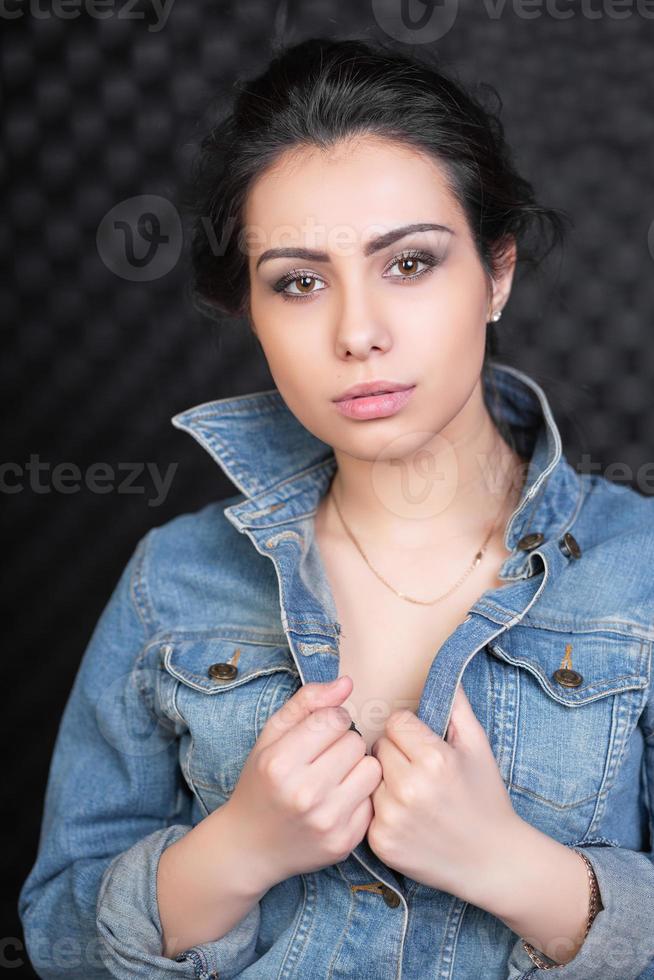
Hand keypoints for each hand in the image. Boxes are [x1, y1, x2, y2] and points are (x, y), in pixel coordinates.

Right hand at [222, 674, 381, 892]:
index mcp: (280, 762)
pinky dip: (360, 797)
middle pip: (355, 742)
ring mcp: (326, 821)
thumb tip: (347, 683)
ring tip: (336, 776)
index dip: (331, 720)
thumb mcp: (271, 736)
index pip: (335, 718)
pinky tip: (338, 801)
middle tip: (324, 758)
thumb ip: (307, 702)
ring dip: (357, 768)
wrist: (249, 846)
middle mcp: (304, 793)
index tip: (320, 733)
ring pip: (371, 769)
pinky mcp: (344, 842)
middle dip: (343, 744)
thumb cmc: (261, 783)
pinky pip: (374, 800)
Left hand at [366, 680, 521, 909]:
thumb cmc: (486, 798)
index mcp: (434, 759)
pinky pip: (367, 807)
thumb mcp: (478, 745)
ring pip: (369, 776)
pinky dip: (381, 809)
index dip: (410, 732)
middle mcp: (409, 788)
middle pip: (379, 747)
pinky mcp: (381, 841)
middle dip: (395, 754)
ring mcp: (393, 817)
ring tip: (413, 796)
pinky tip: (406, 817)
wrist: (493, 861)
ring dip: (385, 781)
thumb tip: (440, 668)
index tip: (425, 748)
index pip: (395, 722)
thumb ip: (455, 704)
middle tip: (419, 773)